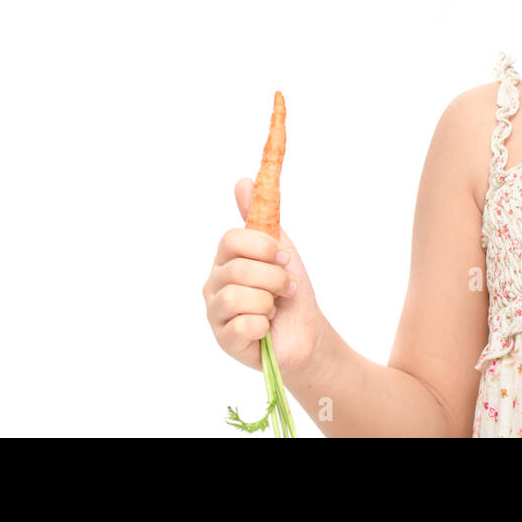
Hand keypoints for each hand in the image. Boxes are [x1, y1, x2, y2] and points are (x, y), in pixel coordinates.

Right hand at [202, 179, 326, 376]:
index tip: (283, 256)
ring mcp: (216, 313)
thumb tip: (242, 180)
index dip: (262, 246)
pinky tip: (266, 328)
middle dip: (273, 279)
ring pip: (238, 297)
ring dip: (269, 303)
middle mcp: (214, 284)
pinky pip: (243, 326)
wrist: (307, 332)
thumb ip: (260, 216)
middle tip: (286, 288)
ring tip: (274, 309)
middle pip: (238, 269)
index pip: (231, 240)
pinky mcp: (224, 340)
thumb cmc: (290, 290)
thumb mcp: (280, 248)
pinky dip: (264, 326)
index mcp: (226, 259)